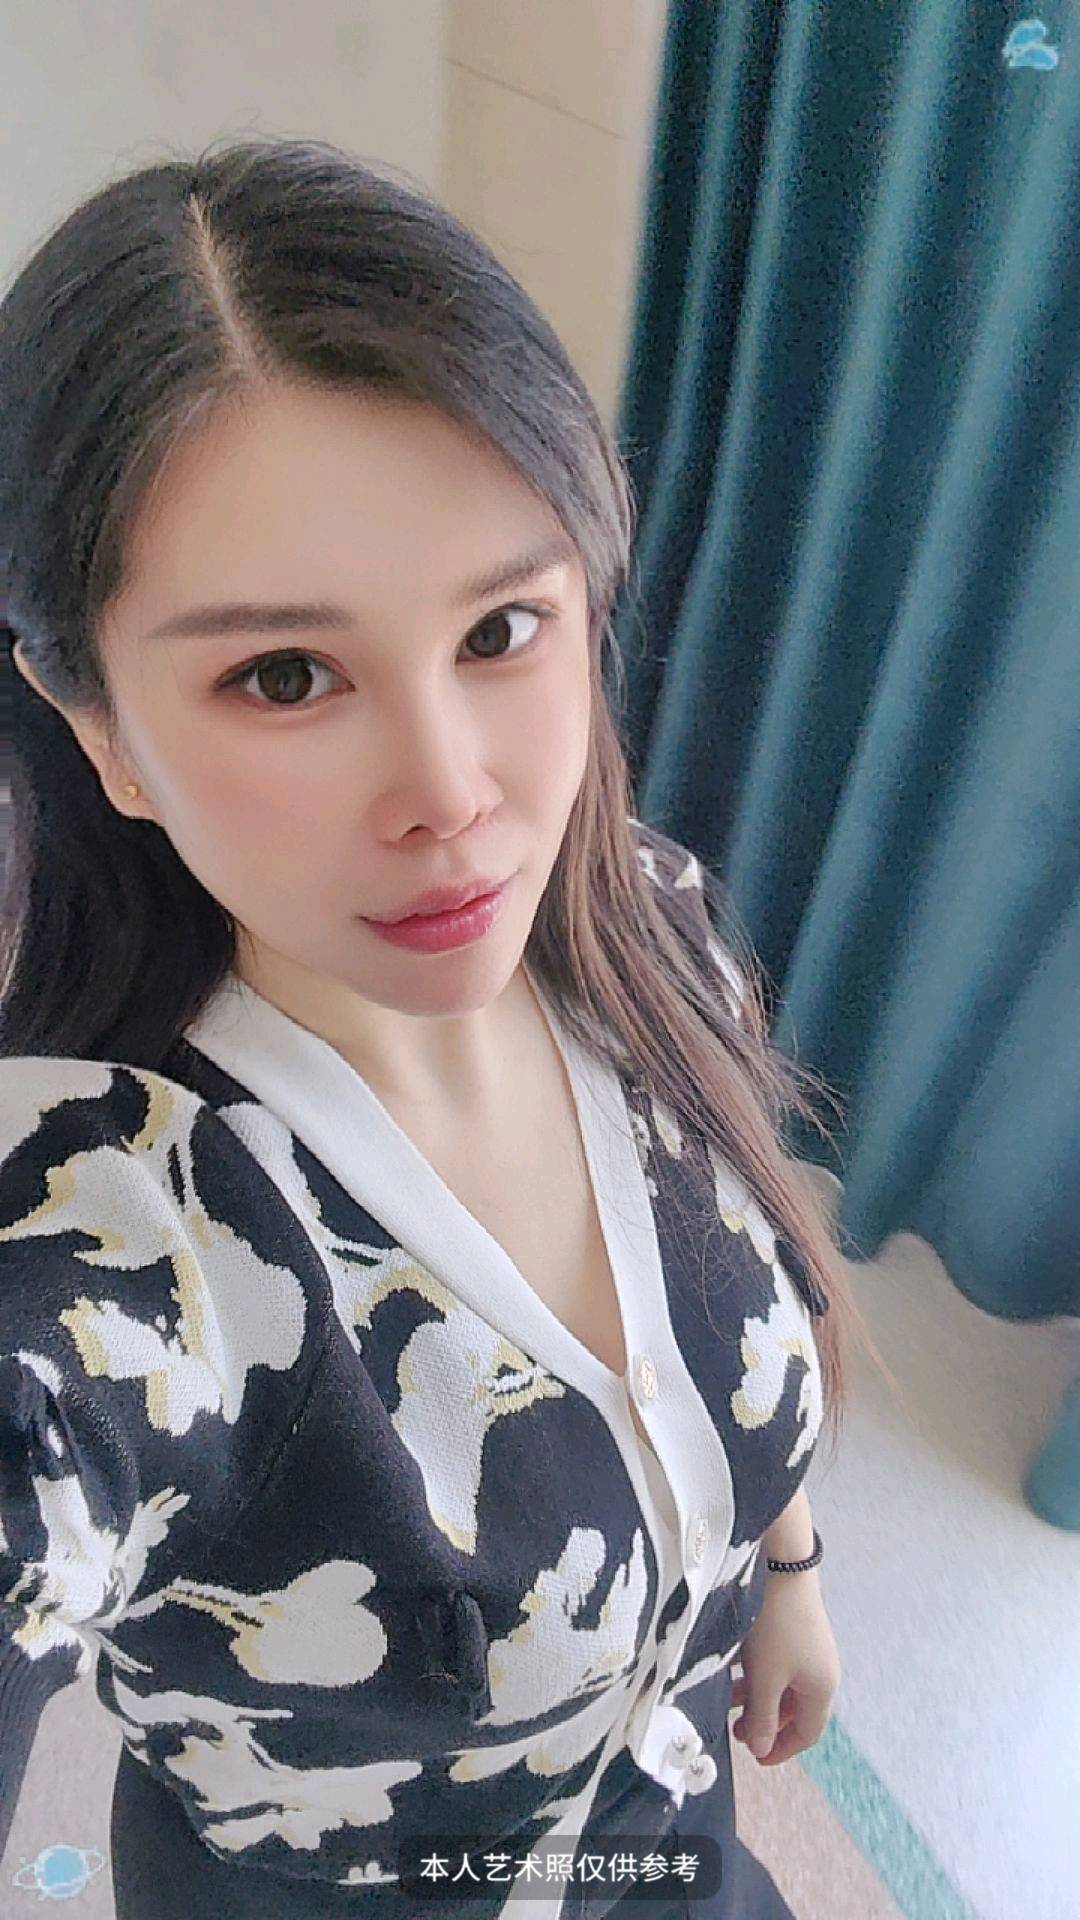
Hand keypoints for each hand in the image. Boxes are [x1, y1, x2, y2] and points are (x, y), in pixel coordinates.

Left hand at [728, 1570, 840, 1765]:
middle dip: (766, 1723)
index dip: (781, 1750)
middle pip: (795, 1711)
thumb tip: (762, 1749)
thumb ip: (762, 1718)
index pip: (807, 1733)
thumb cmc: (775, 1626)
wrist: (781, 1565)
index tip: (755, 1758)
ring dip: (759, 1698)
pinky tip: (736, 1671)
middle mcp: (821, 1670)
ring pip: (784, 1686)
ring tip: (729, 1702)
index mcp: (821, 1688)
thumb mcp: (764, 1678)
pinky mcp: (796, 1629)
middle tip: (737, 1730)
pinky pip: (780, 1665)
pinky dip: (760, 1675)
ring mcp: (810, 1648)